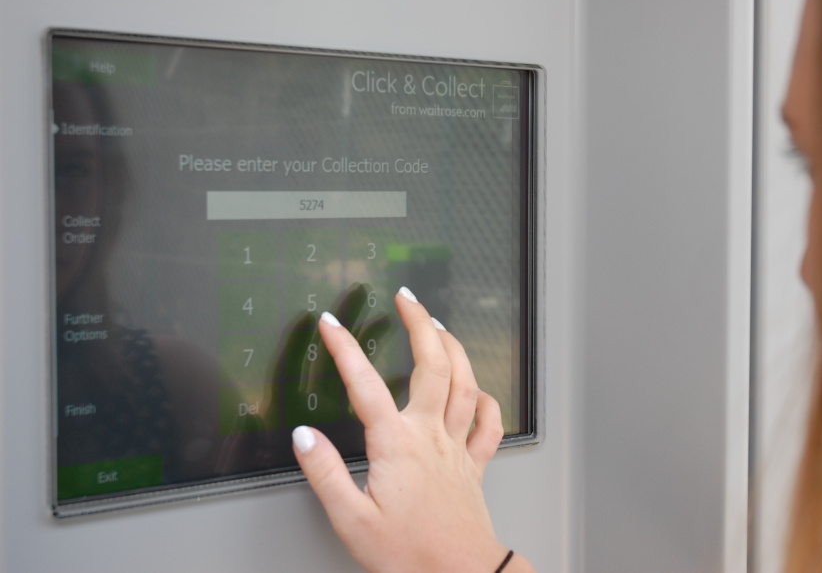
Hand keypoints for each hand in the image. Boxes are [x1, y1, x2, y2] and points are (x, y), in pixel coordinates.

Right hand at [292, 286, 509, 572]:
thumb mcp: (352, 520)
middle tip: (407, 299)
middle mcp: (431, 437)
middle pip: (431, 366)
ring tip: (441, 326)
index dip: (345, 350)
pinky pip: (489, 425)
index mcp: (397, 446)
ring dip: (454, 350)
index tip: (331, 326)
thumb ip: (326, 474)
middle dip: (419, 325)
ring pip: (465, 385)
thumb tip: (306, 437)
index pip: (365, 385)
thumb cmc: (410, 555)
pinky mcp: (474, 466)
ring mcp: (457, 448)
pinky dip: (488, 401)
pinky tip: (481, 390)